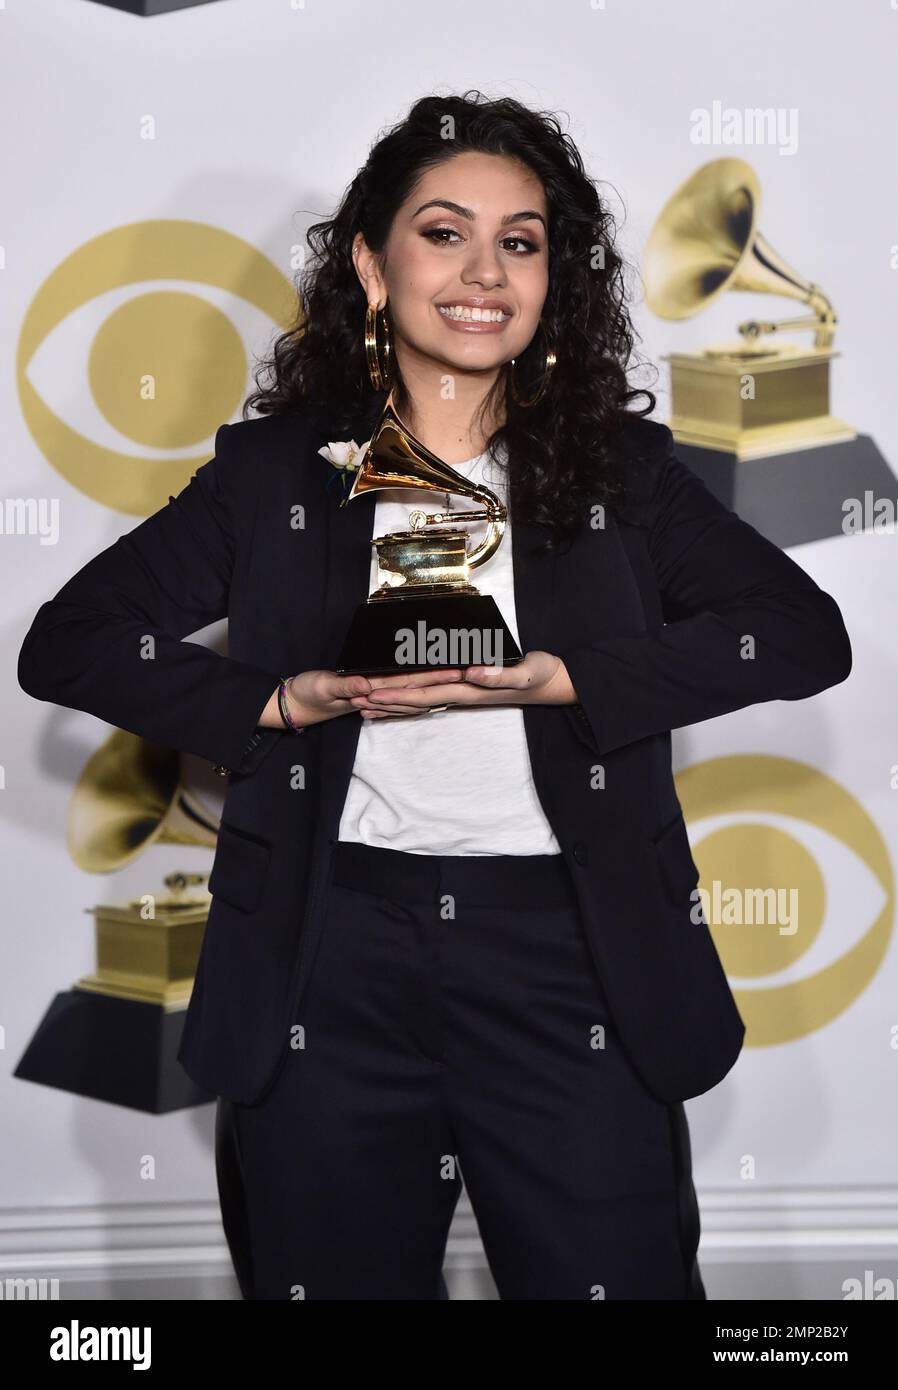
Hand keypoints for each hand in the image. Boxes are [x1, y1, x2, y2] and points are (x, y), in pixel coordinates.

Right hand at [259, 668, 468, 727]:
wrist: (297, 704)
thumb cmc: (310, 694)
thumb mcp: (326, 687)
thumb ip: (346, 685)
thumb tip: (368, 685)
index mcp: (372, 690)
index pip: (410, 683)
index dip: (433, 677)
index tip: (456, 671)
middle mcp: (379, 694)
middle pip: (418, 686)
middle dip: (443, 679)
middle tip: (470, 668)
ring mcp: (376, 695)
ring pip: (412, 692)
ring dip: (433, 685)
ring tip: (458, 675)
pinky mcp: (370, 692)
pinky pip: (399, 692)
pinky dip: (416, 689)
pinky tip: (429, 686)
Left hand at [357, 651, 576, 717]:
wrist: (551, 684)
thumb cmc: (539, 675)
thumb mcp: (524, 672)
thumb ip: (499, 673)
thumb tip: (471, 673)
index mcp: (468, 688)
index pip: (424, 692)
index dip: (396, 692)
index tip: (371, 692)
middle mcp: (460, 693)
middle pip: (414, 699)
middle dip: (384, 699)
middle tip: (354, 698)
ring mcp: (462, 693)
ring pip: (419, 701)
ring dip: (392, 703)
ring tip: (365, 704)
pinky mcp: (466, 689)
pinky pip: (431, 696)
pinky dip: (411, 698)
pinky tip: (399, 698)